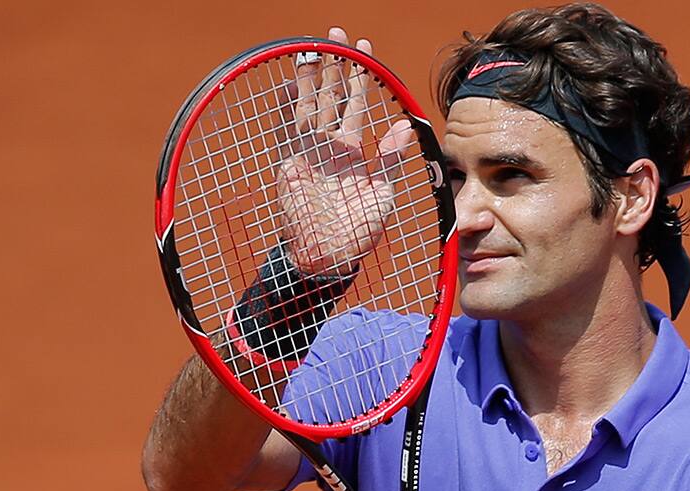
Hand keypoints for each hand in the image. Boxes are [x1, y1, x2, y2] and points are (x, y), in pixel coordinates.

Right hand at [277, 27, 413, 275]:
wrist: (328, 257)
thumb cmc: (359, 231)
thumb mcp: (382, 193)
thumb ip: (389, 159)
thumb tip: (403, 125)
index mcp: (353, 152)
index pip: (356, 104)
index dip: (360, 77)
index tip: (365, 49)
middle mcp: (329, 148)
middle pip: (330, 97)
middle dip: (334, 65)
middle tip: (337, 33)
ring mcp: (307, 154)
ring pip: (308, 107)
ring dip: (311, 79)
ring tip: (314, 50)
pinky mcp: (288, 165)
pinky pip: (286, 132)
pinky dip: (286, 110)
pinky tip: (289, 87)